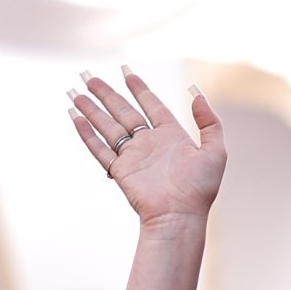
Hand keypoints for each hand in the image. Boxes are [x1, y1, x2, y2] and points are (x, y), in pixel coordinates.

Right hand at [68, 69, 225, 228]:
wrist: (180, 216)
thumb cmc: (200, 190)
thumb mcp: (215, 152)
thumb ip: (209, 122)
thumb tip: (197, 94)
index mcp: (171, 136)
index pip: (152, 106)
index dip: (139, 89)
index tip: (126, 73)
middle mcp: (149, 144)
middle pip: (123, 112)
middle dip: (107, 94)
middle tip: (89, 77)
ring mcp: (133, 157)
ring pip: (108, 127)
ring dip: (92, 109)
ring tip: (76, 91)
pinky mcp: (120, 171)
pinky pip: (100, 149)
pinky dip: (87, 134)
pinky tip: (75, 118)